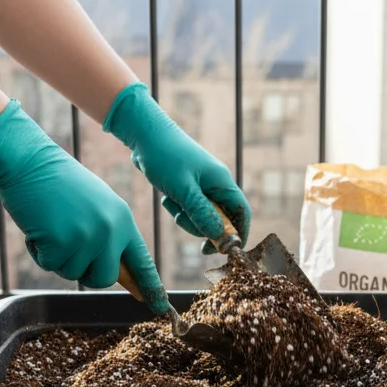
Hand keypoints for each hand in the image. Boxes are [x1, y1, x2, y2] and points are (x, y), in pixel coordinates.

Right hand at [0, 100, 169, 314]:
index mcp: (123, 220)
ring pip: (72, 273)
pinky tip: (39, 226)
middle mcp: (110, 231)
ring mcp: (87, 237)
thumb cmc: (59, 184)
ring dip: (57, 257)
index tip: (161, 307)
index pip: (141, 261)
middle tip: (68, 246)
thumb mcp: (97, 206)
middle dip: (84, 272)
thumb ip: (109, 236)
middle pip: (103, 279)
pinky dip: (39, 251)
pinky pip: (49, 265)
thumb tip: (115, 273)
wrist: (30, 162)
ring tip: (52, 225)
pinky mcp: (62, 242)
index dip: (150, 286)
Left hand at [103, 83, 250, 254]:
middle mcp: (216, 184)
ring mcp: (202, 186)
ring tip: (171, 201)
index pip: (242, 212)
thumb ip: (202, 213)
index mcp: (222, 181)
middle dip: (201, 225)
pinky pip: (188, 209)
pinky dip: (177, 208)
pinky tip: (166, 196)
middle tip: (182, 218)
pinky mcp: (188, 188)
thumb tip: (220, 237)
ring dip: (185, 217)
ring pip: (201, 217)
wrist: (144, 135)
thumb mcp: (183, 189)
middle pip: (220, 220)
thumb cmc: (165, 157)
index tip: (226, 251)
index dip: (238, 233)